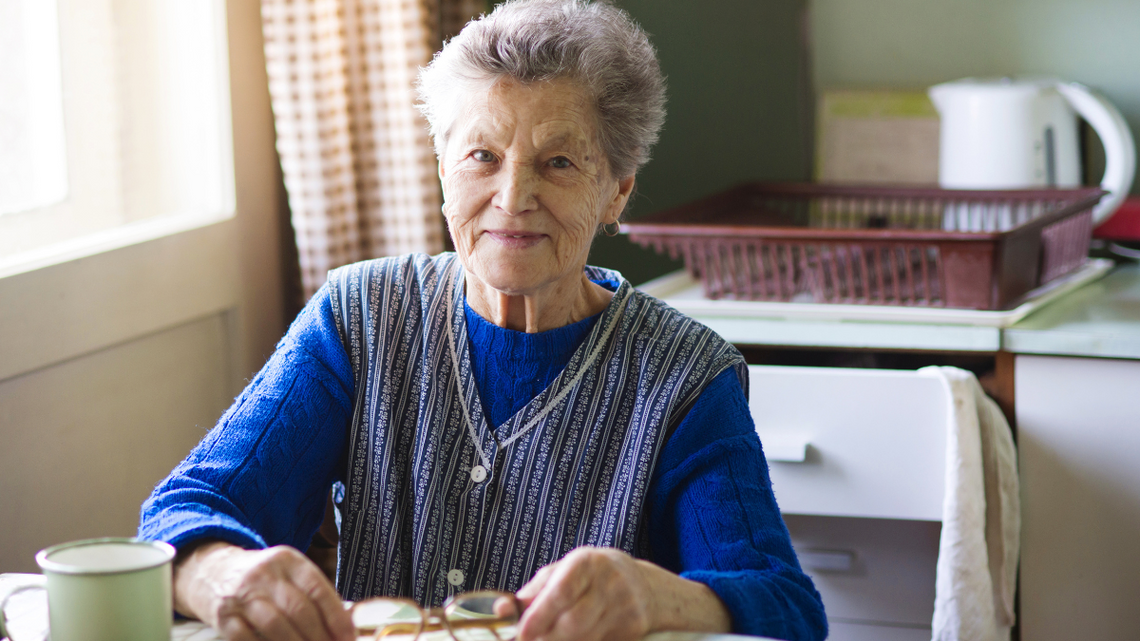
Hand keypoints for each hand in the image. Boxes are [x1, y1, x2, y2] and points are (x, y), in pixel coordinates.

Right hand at [173, 540, 354, 640]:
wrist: (211, 572)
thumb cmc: (261, 579)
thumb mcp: (288, 574)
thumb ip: (313, 595)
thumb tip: (344, 625)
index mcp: (288, 560)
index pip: (318, 589)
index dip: (336, 617)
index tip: (348, 637)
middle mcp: (264, 573)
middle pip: (299, 609)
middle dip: (319, 636)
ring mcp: (241, 594)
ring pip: (276, 625)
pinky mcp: (223, 616)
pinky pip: (247, 639)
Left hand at [514, 546, 730, 640]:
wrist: (645, 586)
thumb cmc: (592, 577)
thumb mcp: (564, 571)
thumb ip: (534, 591)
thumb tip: (502, 610)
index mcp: (587, 562)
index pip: (561, 592)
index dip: (539, 615)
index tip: (521, 632)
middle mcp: (610, 583)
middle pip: (573, 623)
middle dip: (547, 637)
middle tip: (530, 639)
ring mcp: (625, 608)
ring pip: (585, 639)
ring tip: (549, 637)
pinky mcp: (633, 630)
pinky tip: (574, 638)